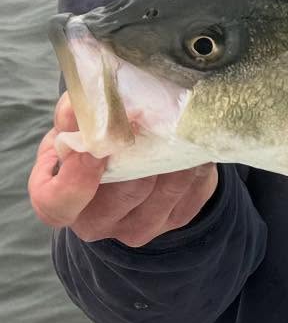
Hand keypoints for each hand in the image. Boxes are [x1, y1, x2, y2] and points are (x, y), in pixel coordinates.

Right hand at [28, 93, 217, 246]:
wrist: (133, 159)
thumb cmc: (95, 141)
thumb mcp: (74, 128)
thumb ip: (76, 115)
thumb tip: (93, 95)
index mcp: (61, 201)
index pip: (56, 204)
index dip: (76, 179)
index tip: (96, 148)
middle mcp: (98, 222)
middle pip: (125, 194)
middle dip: (141, 154)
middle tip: (150, 120)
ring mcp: (139, 227)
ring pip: (166, 190)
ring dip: (175, 154)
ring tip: (178, 125)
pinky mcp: (176, 218)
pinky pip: (193, 190)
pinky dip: (196, 163)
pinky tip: (193, 144)